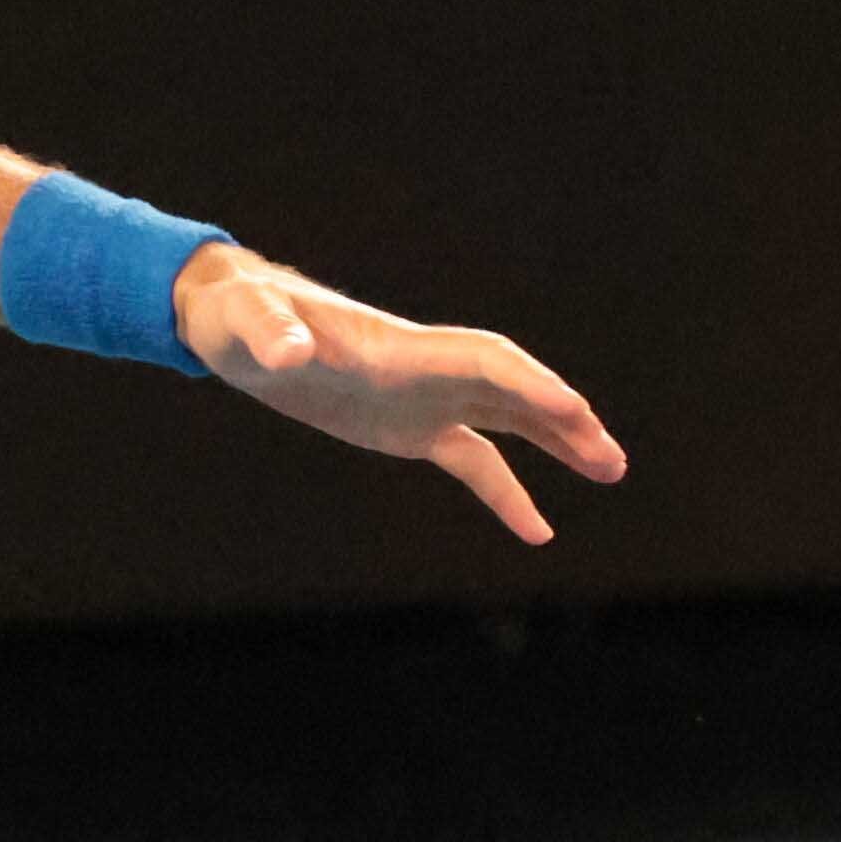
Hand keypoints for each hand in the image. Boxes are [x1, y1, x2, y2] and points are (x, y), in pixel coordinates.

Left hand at [176, 248, 626, 547]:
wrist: (229, 319)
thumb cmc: (237, 313)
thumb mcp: (245, 322)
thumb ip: (270, 332)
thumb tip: (288, 352)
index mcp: (399, 347)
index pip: (483, 360)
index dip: (526, 382)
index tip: (571, 410)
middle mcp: (425, 369)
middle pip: (513, 390)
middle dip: (563, 418)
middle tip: (610, 459)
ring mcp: (421, 397)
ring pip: (508, 421)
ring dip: (559, 443)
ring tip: (610, 471)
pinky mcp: (406, 427)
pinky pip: (472, 460)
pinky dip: (507, 491)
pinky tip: (539, 529)